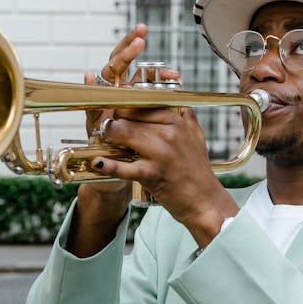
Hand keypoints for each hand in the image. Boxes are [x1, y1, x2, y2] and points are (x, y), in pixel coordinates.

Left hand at [67, 24, 187, 255]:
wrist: (205, 201)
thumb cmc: (198, 171)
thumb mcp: (196, 137)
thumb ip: (187, 117)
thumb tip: (180, 104)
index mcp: (176, 120)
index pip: (142, 101)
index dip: (124, 104)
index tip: (114, 108)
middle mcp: (169, 132)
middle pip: (129, 114)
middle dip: (113, 119)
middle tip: (103, 126)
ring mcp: (161, 152)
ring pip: (123, 133)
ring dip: (108, 136)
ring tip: (101, 140)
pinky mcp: (153, 174)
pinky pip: (125, 167)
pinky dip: (109, 165)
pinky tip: (97, 162)